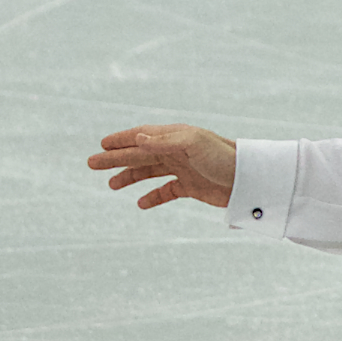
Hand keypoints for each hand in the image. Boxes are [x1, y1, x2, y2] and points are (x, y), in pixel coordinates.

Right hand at [88, 124, 236, 209]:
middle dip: (115, 160)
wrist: (250, 179)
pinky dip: (153, 197)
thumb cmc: (224, 157)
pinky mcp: (192, 187)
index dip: (121, 140)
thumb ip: (164, 142)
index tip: (101, 145)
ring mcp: (183, 169)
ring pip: (149, 173)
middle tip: (91, 164)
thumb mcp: (193, 145)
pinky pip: (167, 192)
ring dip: (130, 178)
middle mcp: (176, 151)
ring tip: (111, 185)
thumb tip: (137, 138)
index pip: (141, 137)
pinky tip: (140, 203)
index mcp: (174, 137)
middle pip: (139, 155)